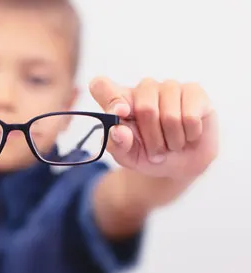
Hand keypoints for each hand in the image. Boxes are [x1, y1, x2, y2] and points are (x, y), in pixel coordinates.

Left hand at [89, 77, 218, 179]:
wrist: (178, 165)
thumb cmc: (147, 155)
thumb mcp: (127, 157)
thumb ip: (117, 145)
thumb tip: (118, 130)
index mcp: (118, 100)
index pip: (101, 85)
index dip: (111, 98)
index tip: (121, 113)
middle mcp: (143, 89)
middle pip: (145, 108)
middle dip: (152, 139)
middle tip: (155, 151)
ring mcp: (169, 87)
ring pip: (169, 116)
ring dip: (171, 141)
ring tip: (171, 144)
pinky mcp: (194, 91)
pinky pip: (190, 117)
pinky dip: (189, 135)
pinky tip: (188, 135)